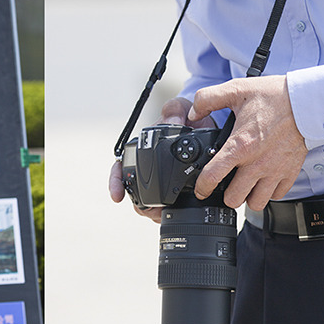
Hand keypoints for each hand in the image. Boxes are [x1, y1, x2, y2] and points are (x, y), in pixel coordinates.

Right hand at [108, 96, 216, 223]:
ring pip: (151, 202)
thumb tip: (172, 123)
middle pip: (134, 191)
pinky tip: (175, 214)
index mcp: (143, 149)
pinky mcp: (178, 189)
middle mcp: (148, 167)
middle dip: (139, 204)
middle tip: (148, 211)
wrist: (206, 127)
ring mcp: (162, 180)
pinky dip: (169, 212)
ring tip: (162, 214)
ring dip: (154, 211)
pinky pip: (169, 205)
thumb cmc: (186, 117)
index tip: (117, 195)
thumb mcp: (180, 108)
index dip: (116, 181)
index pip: (121, 167)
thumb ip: (174, 110)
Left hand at [189, 75, 307, 210]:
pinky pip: (277, 196)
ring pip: (256, 203)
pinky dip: (269, 193)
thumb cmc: (275, 96)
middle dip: (226, 194)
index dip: (202, 187)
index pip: (213, 177)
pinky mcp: (290, 173)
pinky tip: (264, 180)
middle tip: (226, 184)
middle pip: (233, 199)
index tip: (201, 189)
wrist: (308, 101)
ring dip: (248, 197)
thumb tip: (194, 112)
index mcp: (240, 145)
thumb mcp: (236, 90)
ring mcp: (275, 171)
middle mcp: (257, 163)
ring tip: (245, 186)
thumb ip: (208, 99)